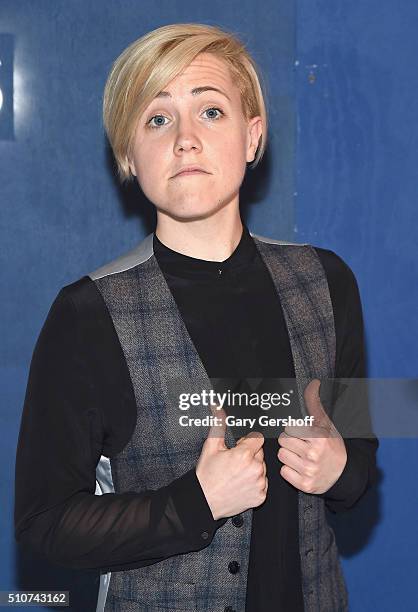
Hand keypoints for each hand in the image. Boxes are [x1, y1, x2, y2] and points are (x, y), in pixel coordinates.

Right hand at [196, 405, 267, 518]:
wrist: (204, 501)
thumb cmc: (207, 475)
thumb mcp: (211, 447)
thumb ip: (219, 424)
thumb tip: (218, 408)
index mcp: (244, 455)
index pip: (257, 439)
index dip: (246, 443)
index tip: (237, 448)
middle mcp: (255, 469)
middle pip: (260, 453)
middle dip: (249, 455)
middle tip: (234, 462)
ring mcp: (259, 484)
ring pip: (262, 468)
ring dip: (253, 469)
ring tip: (236, 474)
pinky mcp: (260, 497)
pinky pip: (263, 484)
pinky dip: (254, 483)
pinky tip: (241, 483)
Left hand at [277, 379, 346, 493]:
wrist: (344, 474)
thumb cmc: (332, 445)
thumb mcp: (326, 424)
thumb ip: (315, 404)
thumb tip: (313, 383)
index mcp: (319, 438)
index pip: (289, 427)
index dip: (294, 429)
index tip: (302, 433)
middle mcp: (313, 456)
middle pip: (283, 441)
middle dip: (289, 441)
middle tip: (301, 444)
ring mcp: (309, 472)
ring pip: (281, 456)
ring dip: (288, 455)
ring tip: (300, 455)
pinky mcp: (304, 485)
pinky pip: (284, 472)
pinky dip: (289, 470)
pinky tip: (299, 467)